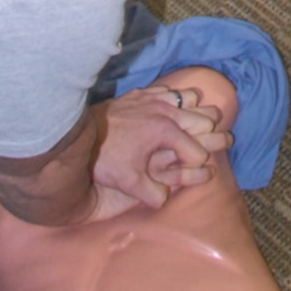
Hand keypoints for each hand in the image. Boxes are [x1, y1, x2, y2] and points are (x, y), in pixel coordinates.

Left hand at [86, 83, 234, 217]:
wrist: (82, 132)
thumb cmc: (106, 157)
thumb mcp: (129, 182)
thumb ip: (153, 194)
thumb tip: (166, 199)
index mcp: (167, 132)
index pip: (199, 151)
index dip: (199, 165)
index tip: (192, 170)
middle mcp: (167, 110)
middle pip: (207, 118)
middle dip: (209, 135)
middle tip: (199, 149)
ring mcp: (156, 98)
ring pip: (192, 98)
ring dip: (195, 113)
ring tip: (188, 129)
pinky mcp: (144, 92)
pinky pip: (171, 90)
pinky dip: (175, 101)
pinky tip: (167, 114)